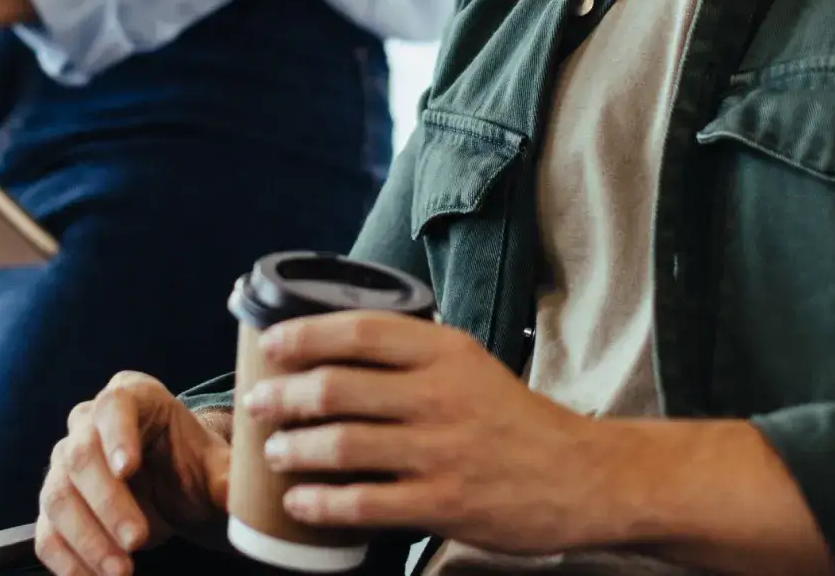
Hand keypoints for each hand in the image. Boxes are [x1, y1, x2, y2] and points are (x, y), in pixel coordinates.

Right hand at [36, 372, 230, 575]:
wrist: (170, 490)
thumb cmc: (189, 465)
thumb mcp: (212, 467)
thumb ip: (225, 478)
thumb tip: (238, 496)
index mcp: (132, 396)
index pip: (115, 405)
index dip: (117, 435)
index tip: (128, 468)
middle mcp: (88, 423)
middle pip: (81, 455)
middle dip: (108, 503)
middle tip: (137, 541)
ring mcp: (64, 464)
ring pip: (59, 496)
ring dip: (88, 539)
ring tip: (122, 572)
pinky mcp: (54, 505)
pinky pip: (46, 532)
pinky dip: (66, 561)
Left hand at [244, 313, 606, 553]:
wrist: (577, 475)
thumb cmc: (513, 418)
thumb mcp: (470, 364)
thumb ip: (415, 356)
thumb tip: (338, 351)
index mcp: (446, 351)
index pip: (361, 331)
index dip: (306, 335)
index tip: (271, 345)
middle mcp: (440, 394)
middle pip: (339, 387)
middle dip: (284, 395)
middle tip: (257, 403)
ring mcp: (440, 451)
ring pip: (343, 445)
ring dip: (295, 449)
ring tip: (273, 451)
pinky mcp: (443, 503)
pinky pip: (365, 503)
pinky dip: (322, 503)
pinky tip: (299, 503)